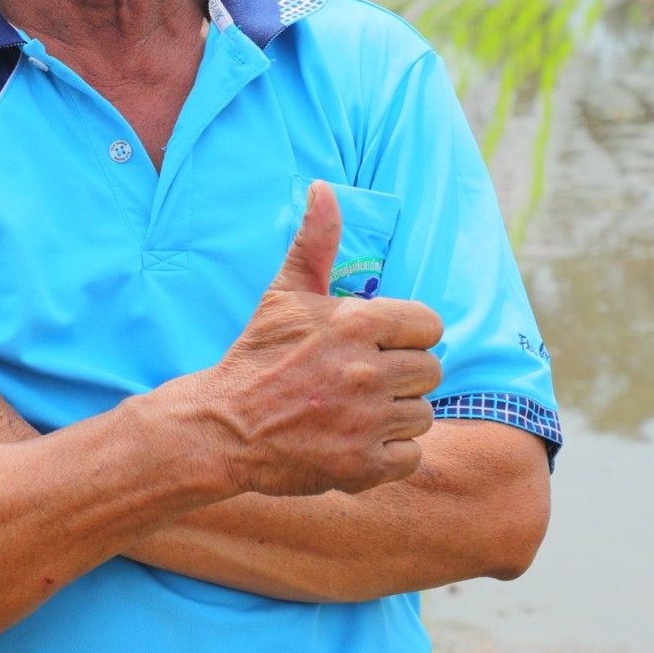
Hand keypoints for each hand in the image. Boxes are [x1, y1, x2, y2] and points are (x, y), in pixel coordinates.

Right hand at [193, 182, 442, 497]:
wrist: (223, 426)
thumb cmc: (258, 355)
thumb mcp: (284, 293)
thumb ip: (314, 243)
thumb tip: (324, 188)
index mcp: (357, 322)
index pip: (430, 325)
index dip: (407, 334)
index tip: (379, 343)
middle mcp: (368, 369)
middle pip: (430, 371)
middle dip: (401, 374)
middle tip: (363, 379)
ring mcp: (367, 420)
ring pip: (422, 414)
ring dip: (397, 415)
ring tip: (358, 411)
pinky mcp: (363, 464)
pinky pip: (411, 455)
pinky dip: (390, 453)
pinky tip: (357, 441)